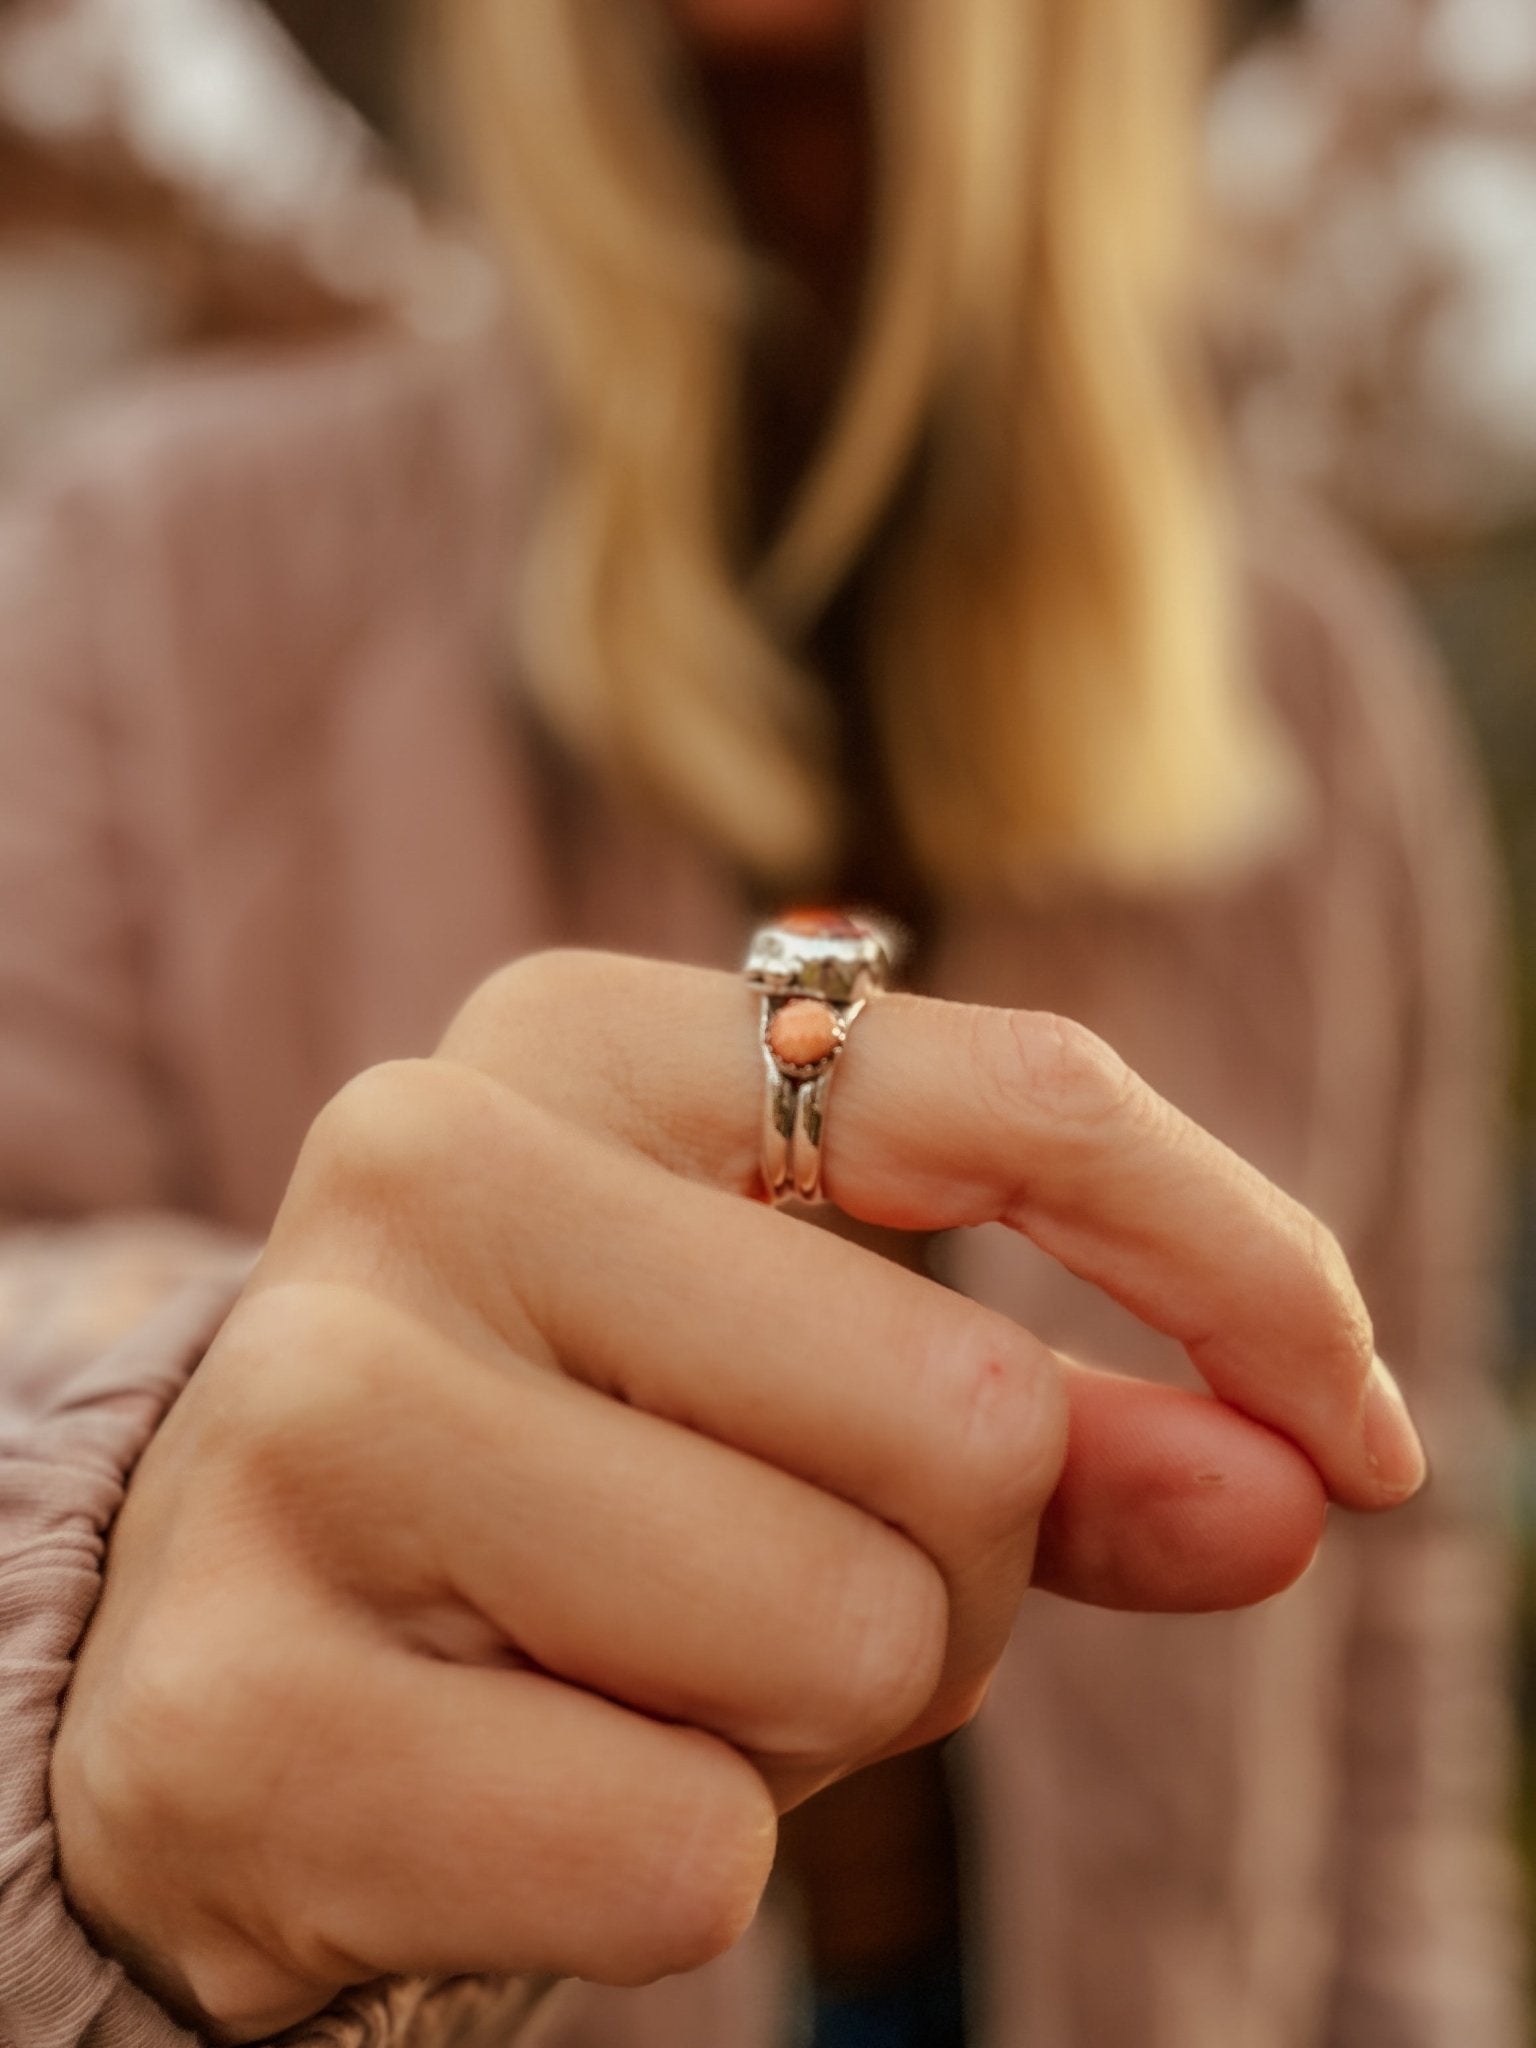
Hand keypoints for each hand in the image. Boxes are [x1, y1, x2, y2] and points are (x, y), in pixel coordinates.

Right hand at [51, 951, 1422, 2040]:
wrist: (215, 1661)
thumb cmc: (556, 1484)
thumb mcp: (804, 1390)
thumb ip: (1060, 1425)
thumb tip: (1309, 1479)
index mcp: (573, 1040)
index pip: (1021, 1095)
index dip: (1247, 1266)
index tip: (1360, 1435)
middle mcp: (422, 1167)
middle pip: (963, 1419)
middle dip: (943, 1575)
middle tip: (761, 1584)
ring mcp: (308, 1417)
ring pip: (839, 1637)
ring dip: (801, 1718)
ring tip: (617, 1666)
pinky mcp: (237, 1697)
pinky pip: (683, 1855)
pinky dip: (664, 1863)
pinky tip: (504, 1779)